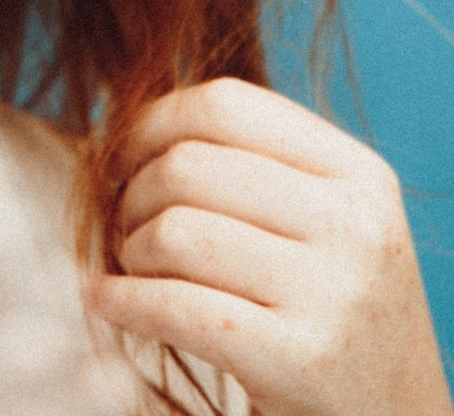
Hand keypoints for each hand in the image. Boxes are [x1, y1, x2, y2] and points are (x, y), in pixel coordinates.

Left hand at [86, 78, 452, 415]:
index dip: (153, 121)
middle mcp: (353, 224)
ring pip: (175, 232)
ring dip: (131, 248)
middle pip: (188, 165)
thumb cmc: (333, 302)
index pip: (226, 105)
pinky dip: (124, 300)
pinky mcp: (301, 361)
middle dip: (134, 191)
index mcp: (358, 172)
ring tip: (133, 265)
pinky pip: (177, 308)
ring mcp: (333, 294)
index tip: (123, 153)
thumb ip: (254, 162)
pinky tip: (108, 299)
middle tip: (125, 222)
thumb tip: (129, 119)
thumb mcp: (328, 218)